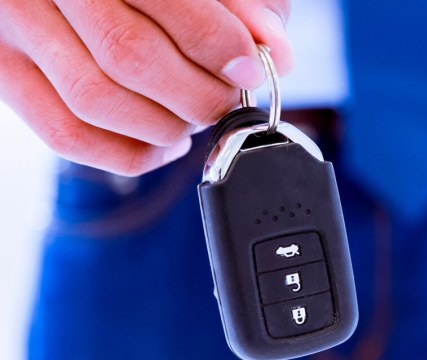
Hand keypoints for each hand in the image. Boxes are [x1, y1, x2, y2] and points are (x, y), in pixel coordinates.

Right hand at [0, 0, 292, 174]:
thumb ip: (244, 3)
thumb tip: (276, 55)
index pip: (165, 2)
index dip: (218, 46)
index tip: (250, 69)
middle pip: (129, 58)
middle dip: (196, 94)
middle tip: (225, 99)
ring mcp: (14, 29)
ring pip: (95, 102)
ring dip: (165, 126)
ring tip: (195, 116)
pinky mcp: (4, 74)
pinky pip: (66, 135)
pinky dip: (130, 153)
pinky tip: (166, 142)